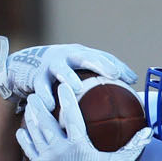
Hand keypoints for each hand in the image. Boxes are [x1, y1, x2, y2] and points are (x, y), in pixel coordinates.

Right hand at [0, 35, 135, 111]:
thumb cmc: (64, 70)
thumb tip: (134, 81)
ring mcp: (50, 65)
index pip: (99, 56)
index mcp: (80, 54)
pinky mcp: (35, 77)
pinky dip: (44, 96)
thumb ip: (104, 71)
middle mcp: (66, 56)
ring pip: (60, 70)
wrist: (27, 66)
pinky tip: (48, 106)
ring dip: (68, 77)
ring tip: (75, 88)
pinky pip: (41, 87)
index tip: (123, 76)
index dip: (111, 64)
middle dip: (96, 63)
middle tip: (111, 74)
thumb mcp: (82, 66)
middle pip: (83, 57)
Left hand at [17, 81, 151, 160]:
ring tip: (29, 106)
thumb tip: (149, 132)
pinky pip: (29, 150)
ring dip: (31, 118)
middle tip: (36, 93)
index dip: (66, 98)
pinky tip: (21, 130)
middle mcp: (60, 150)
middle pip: (46, 121)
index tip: (63, 86)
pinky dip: (25, 138)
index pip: (71, 115)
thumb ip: (133, 146)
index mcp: (78, 145)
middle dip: (40, 105)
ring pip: (35, 133)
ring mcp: (48, 160)